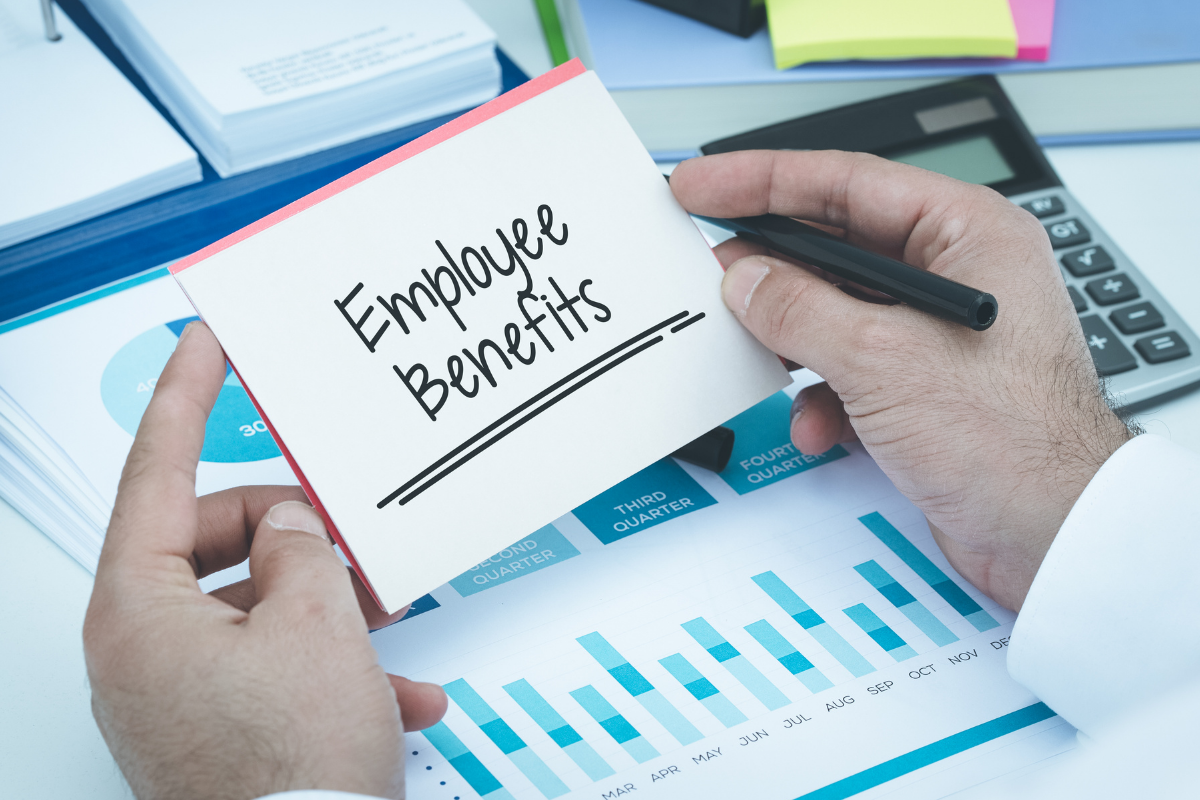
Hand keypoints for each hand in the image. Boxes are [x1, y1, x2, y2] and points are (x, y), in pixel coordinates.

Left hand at [83, 322, 445, 799]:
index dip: (185, 397)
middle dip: (293, 532)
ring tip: (385, 618)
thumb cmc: (291, 771)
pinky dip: (331, 668)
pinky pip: (271, 666)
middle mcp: (142, 649)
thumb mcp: (317, 626)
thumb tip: (289, 525)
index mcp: (139, 611)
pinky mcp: (213, 726)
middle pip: (215, 540)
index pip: (155, 473)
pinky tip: (394, 692)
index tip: (202, 343)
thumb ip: (300, 548)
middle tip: (347, 530)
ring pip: (253, 604)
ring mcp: (175, 691)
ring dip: (326, 605)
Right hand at [672, 151, 1133, 610]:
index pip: (846, 183)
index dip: (763, 179)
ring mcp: (935, 333)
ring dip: (792, 342)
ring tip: (754, 350)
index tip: (703, 183)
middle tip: (710, 267)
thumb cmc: (1015, 440)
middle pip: (835, 246)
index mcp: (966, 234)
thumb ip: (799, 309)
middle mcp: (953, 274)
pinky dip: (821, 395)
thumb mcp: (882, 359)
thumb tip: (746, 279)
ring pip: (834, 312)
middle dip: (771, 269)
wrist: (1052, 536)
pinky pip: (847, 368)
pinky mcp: (921, 386)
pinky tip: (817, 425)